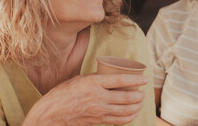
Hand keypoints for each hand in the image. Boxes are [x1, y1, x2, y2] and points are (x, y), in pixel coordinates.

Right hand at [22, 73, 147, 125]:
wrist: (52, 113)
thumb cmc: (63, 93)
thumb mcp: (79, 79)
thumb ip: (96, 78)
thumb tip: (110, 77)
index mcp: (94, 83)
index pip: (121, 80)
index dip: (135, 80)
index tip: (145, 80)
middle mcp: (99, 97)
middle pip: (127, 97)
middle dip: (139, 96)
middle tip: (144, 93)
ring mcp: (99, 111)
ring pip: (126, 111)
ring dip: (137, 107)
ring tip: (140, 103)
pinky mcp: (98, 121)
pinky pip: (118, 121)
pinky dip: (129, 118)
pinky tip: (132, 114)